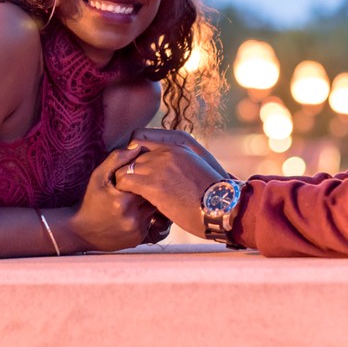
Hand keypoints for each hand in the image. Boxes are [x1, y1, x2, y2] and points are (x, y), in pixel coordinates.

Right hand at [67, 146, 162, 251]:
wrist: (79, 231)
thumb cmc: (89, 200)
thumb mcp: (98, 176)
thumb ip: (117, 159)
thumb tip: (137, 147)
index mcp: (123, 200)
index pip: (147, 183)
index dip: (145, 177)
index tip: (141, 175)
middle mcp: (132, 218)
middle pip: (154, 197)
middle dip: (150, 190)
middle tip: (144, 185)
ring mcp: (136, 231)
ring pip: (154, 211)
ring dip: (150, 203)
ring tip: (138, 199)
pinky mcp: (138, 240)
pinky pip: (151, 224)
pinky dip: (146, 217)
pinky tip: (135, 212)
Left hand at [114, 134, 228, 238]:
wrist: (224, 206)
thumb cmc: (216, 194)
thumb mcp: (202, 168)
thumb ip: (184, 163)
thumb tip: (175, 175)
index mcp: (180, 145)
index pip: (140, 140)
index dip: (135, 156)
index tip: (136, 170)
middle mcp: (167, 151)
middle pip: (132, 155)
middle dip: (129, 170)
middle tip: (128, 187)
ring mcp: (159, 166)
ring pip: (125, 168)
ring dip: (124, 182)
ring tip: (126, 196)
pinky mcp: (152, 184)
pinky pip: (125, 181)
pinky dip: (123, 190)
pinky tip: (127, 200)